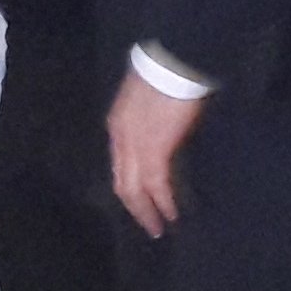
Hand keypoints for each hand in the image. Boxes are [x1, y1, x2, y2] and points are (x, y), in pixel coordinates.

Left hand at [109, 72, 205, 237]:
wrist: (171, 62)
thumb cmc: (166, 74)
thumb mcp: (149, 99)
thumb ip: (150, 119)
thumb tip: (163, 132)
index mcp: (118, 126)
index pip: (120, 166)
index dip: (131, 187)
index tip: (143, 203)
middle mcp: (120, 140)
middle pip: (122, 183)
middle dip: (135, 208)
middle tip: (149, 226)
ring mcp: (134, 147)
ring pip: (133, 189)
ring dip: (146, 211)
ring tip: (158, 227)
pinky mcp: (154, 150)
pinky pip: (156, 185)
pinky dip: (163, 202)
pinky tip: (171, 214)